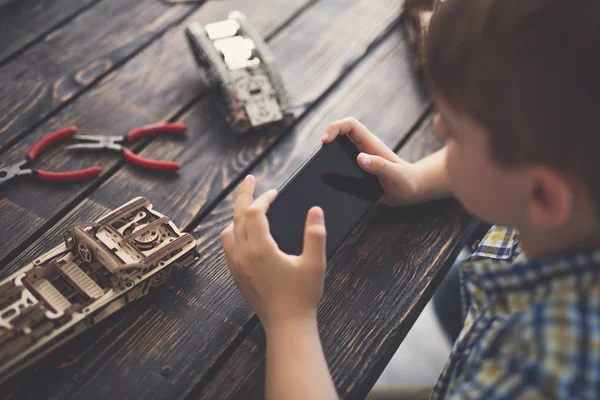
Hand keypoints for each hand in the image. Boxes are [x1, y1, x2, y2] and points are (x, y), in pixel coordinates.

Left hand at [220, 175, 327, 331]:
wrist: (286, 325)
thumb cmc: (302, 296)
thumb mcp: (314, 263)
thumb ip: (315, 234)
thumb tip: (316, 210)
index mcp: (261, 249)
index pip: (254, 212)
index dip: (263, 198)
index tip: (274, 192)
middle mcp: (243, 255)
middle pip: (237, 216)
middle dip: (243, 195)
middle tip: (249, 180)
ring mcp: (236, 266)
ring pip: (228, 231)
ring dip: (237, 215)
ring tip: (248, 206)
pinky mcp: (236, 275)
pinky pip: (227, 246)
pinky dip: (234, 232)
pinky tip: (244, 233)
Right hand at [323, 117, 421, 205]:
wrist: (410, 192)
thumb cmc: (406, 182)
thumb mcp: (394, 176)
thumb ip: (379, 166)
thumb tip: (360, 158)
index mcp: (371, 144)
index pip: (350, 125)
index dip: (335, 128)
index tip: (325, 141)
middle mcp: (364, 149)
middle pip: (341, 133)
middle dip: (328, 138)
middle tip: (320, 154)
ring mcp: (360, 159)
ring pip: (339, 148)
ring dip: (328, 153)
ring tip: (319, 166)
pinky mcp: (358, 170)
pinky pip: (341, 163)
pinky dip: (332, 168)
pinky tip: (327, 181)